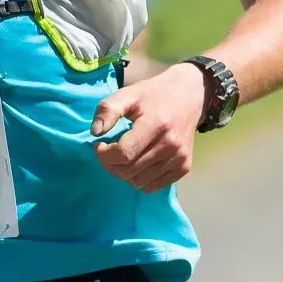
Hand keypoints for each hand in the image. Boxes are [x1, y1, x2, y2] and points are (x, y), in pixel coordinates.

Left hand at [91, 61, 207, 192]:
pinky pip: (153, 186)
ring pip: (139, 182)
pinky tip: (137, 162)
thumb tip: (95, 132)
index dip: (104, 154)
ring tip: (123, 155)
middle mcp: (170, 145)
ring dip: (123, 173)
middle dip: (110, 164)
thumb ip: (108, 110)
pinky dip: (139, 179)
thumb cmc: (153, 95)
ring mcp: (179, 159)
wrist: (188, 95)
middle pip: (129, 171)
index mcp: (155, 125)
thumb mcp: (127, 94)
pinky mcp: (184, 168)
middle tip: (107, 151)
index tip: (99, 144)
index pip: (123, 154)